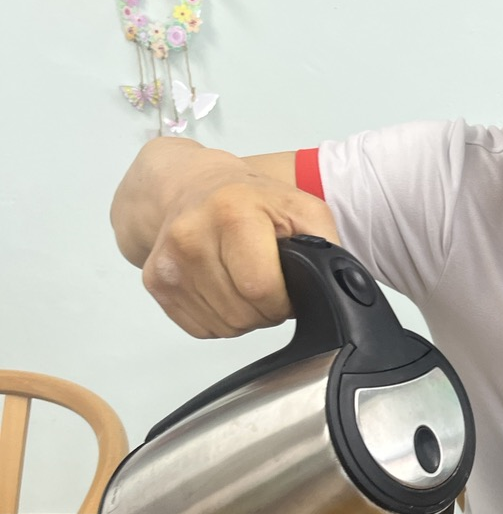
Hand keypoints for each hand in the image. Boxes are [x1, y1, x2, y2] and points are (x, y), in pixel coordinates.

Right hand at [113, 142, 339, 337]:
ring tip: (244, 281)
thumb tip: (336, 286)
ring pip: (223, 326)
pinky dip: (219, 318)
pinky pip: (200, 328)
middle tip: (267, 283)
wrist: (187, 185)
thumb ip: (325, 244)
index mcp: (232, 214)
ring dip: (243, 315)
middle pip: (242, 314)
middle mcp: (191, 237)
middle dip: (265, 310)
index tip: (287, 287)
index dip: (283, 301)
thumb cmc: (248, 198)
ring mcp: (168, 263)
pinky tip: (222, 287)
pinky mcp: (155, 282)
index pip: (261, 290)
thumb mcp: (300, 206)